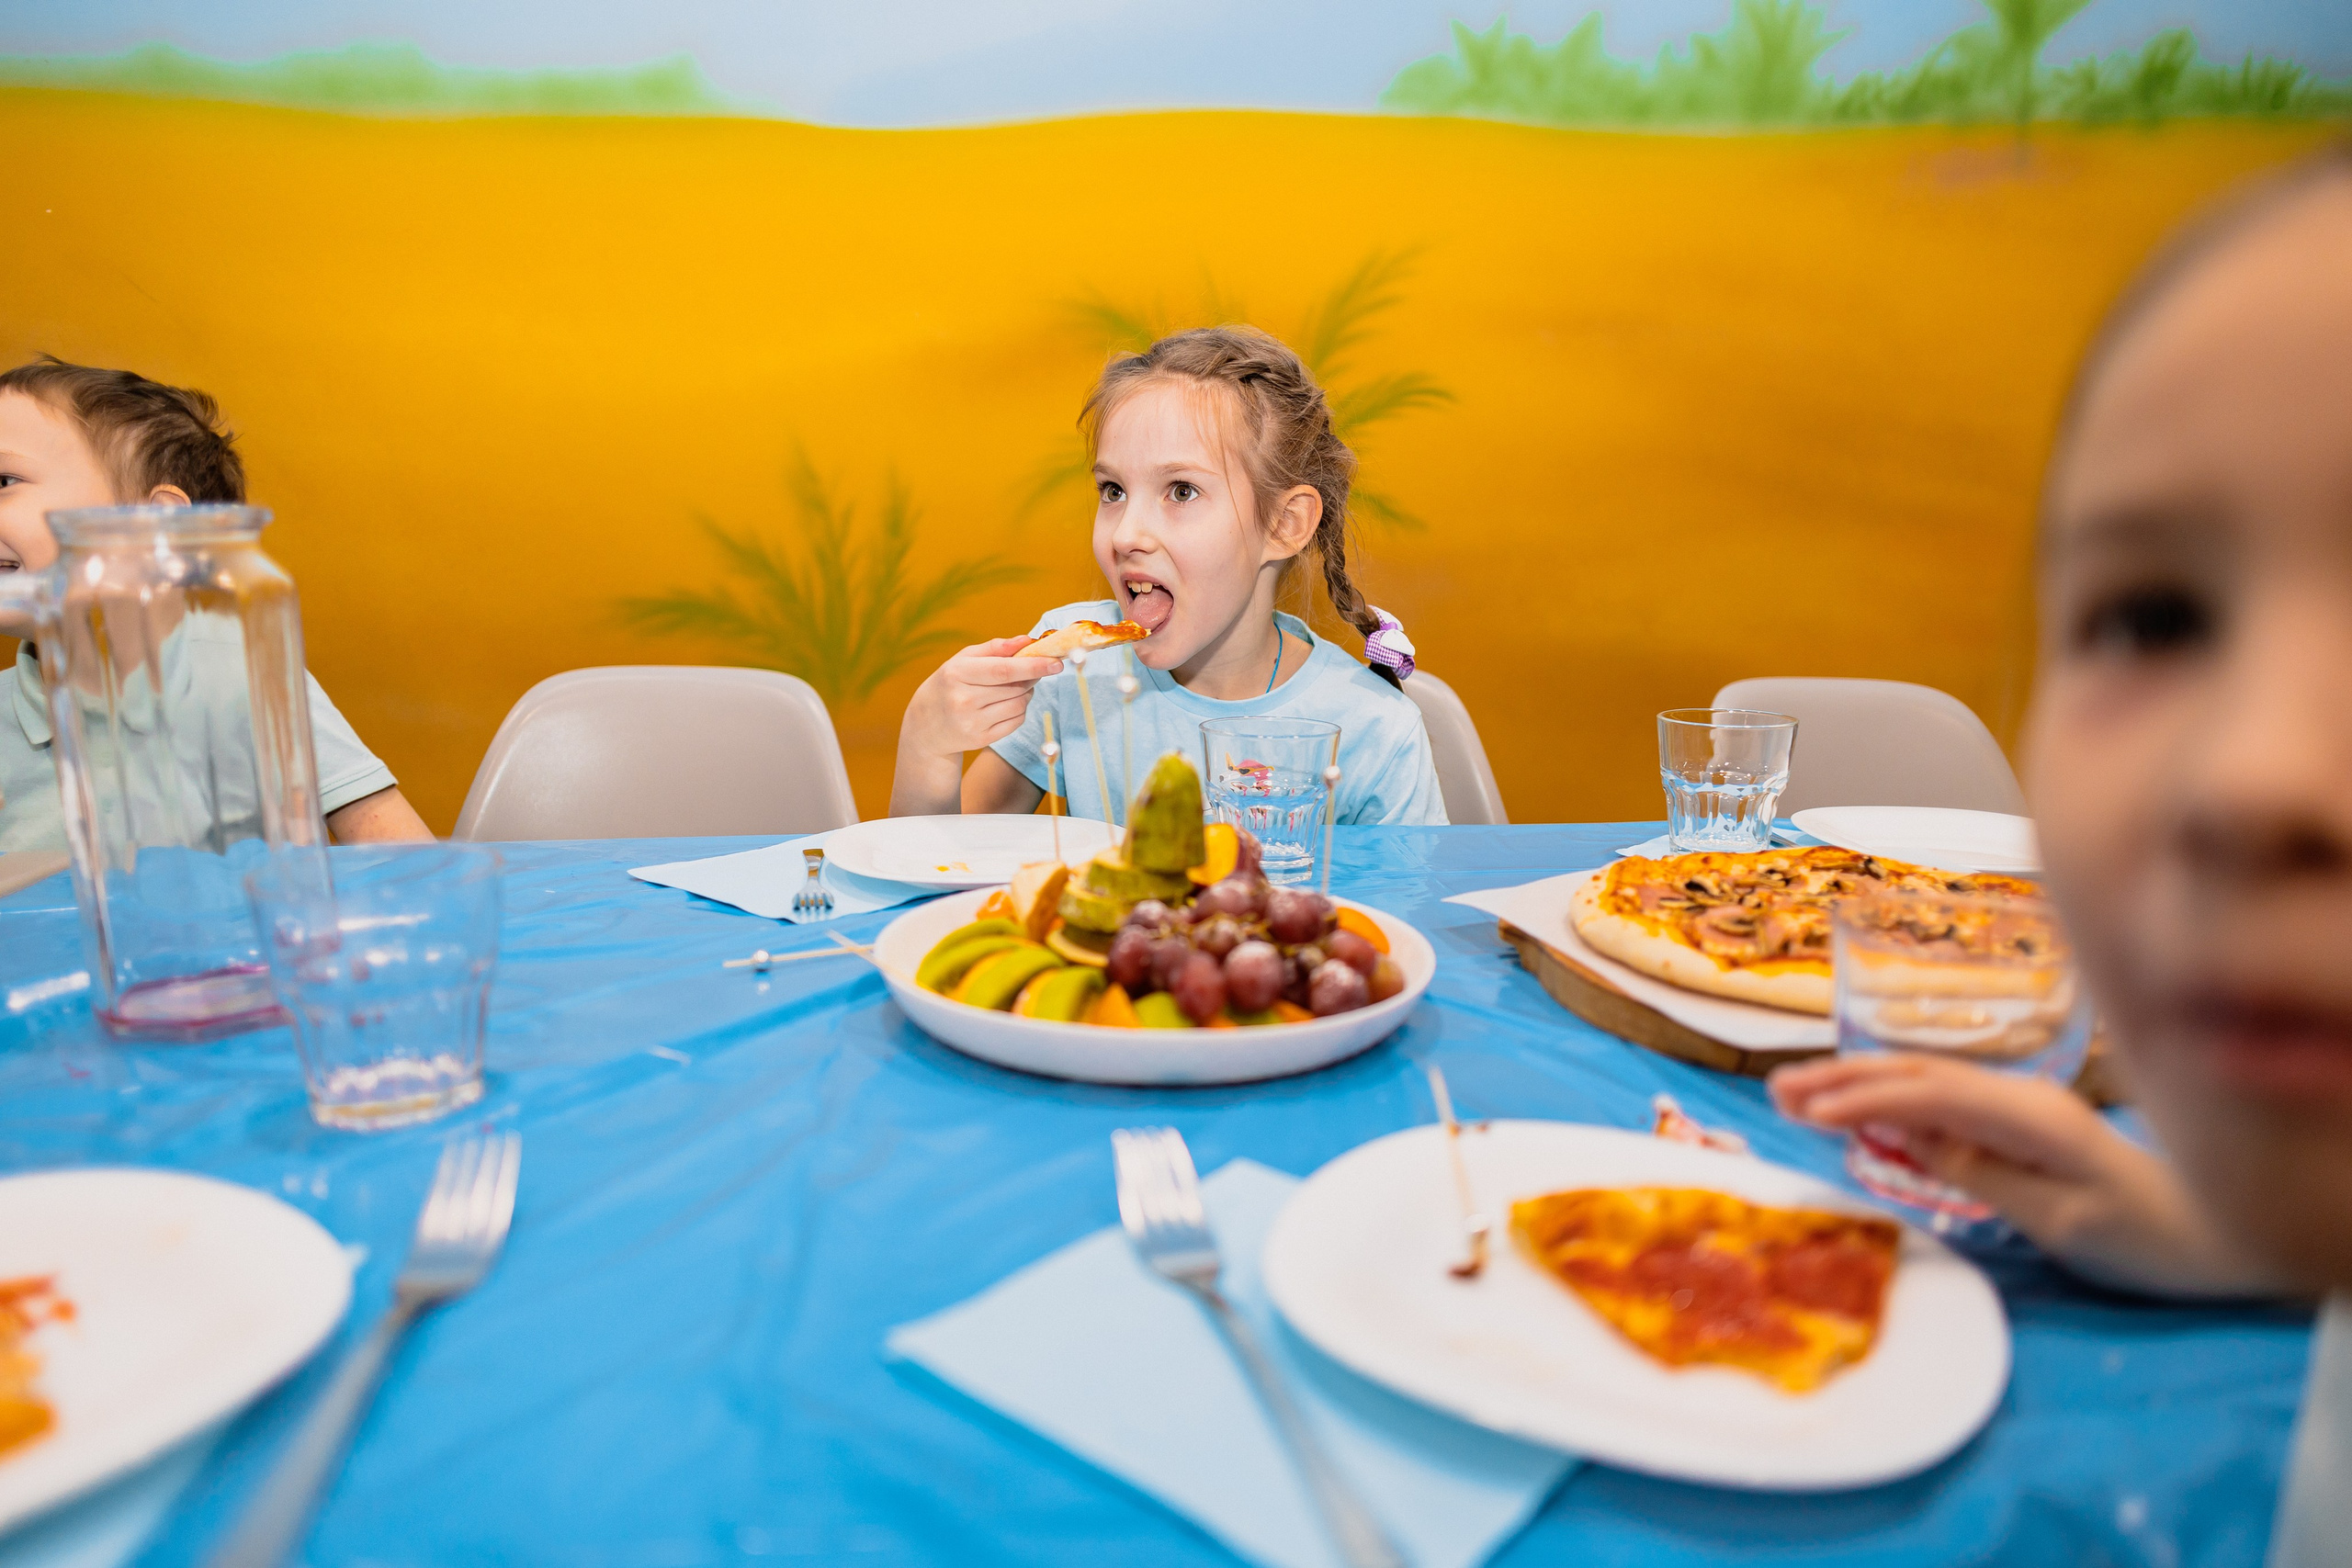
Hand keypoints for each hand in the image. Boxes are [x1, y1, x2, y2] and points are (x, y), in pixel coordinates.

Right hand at [900, 636, 1060, 756]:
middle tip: (1030, 672)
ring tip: (1013, 688)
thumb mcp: (962, 660)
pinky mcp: (980, 740)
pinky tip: (1005, 705)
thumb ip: (994, 648)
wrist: (926, 725)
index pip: (1003, 670)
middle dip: (1030, 678)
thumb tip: (1026, 640)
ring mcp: (971, 723)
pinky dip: (1018, 711)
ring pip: (1019, 705)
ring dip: (1025, 694)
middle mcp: (962, 700)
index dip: (1033, 666)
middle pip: (1016, 688)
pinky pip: (1016, 722)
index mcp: (957, 674)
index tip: (1056, 662)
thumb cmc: (949, 684)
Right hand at [1769, 1053, 2282, 1297]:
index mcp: (2032, 1113)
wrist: (2217, 1235)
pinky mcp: (2021, 1121)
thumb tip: (1909, 1137)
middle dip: (1842, 1078)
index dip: (1860, 1098)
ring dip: (1858, 1083)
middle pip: (1918, 1073)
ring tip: (1795, 1092)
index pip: (1928, 1092)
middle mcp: (2023, 1093)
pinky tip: (1856, 1108)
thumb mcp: (2058, 1220)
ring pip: (1925, 1081)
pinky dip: (1890, 1099)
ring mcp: (2022, 1103)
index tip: (1803, 1112)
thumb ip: (1980, 1172)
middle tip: (1774, 1089)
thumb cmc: (2147, 1239)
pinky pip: (1942, 1100)